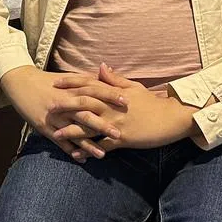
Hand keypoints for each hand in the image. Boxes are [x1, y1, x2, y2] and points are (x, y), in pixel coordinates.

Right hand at [0, 66, 127, 160]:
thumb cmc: (46, 80)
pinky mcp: (44, 126)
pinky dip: (70, 151)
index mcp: (71, 89)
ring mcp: (54, 116)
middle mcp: (64, 103)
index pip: (94, 91)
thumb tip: (105, 77)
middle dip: (102, 125)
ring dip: (88, 144)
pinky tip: (81, 160)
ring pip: (73, 132)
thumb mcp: (67, 78)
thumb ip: (86, 80)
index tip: (127, 101)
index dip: (110, 95)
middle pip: (86, 114)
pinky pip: (59, 141)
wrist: (20, 83)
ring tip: (103, 154)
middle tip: (119, 133)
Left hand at [52, 64, 199, 153]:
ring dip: (72, 130)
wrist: (172, 118)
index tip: (55, 82)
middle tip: (48, 106)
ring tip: (56, 134)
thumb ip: (115, 79)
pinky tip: (77, 155)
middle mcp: (112, 107)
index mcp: (114, 93)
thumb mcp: (134, 88)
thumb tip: (101, 67)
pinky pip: (102, 145)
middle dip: (65, 105)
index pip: (89, 84)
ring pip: (90, 126)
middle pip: (84, 103)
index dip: (71, 83)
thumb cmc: (153, 103)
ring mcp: (117, 123)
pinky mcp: (123, 138)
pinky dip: (89, 150)